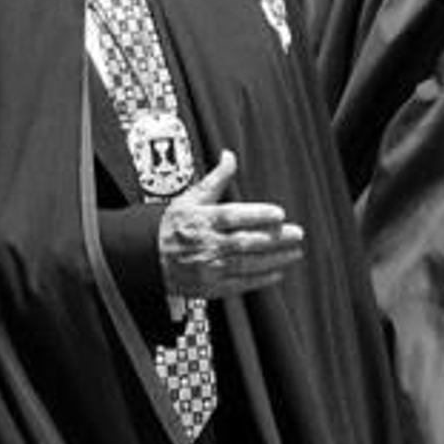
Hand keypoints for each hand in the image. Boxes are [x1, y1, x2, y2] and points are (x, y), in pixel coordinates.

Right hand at [157, 151, 304, 299]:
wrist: (146, 258)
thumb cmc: (172, 225)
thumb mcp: (191, 198)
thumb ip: (216, 179)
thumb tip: (229, 156)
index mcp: (202, 220)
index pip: (233, 216)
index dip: (257, 215)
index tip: (279, 214)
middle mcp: (206, 244)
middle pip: (245, 241)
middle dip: (274, 238)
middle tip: (297, 233)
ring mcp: (208, 268)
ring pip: (246, 263)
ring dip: (273, 259)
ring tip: (294, 252)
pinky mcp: (209, 286)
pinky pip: (238, 284)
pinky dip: (259, 280)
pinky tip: (276, 273)